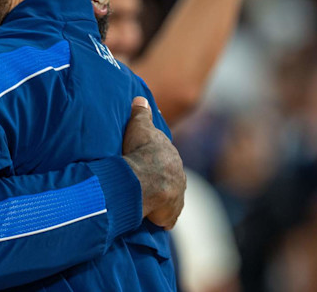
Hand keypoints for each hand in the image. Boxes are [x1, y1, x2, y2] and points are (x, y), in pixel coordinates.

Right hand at [122, 97, 185, 229]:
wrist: (141, 180)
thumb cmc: (138, 152)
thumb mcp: (138, 126)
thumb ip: (141, 113)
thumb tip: (140, 98)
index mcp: (172, 155)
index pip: (165, 157)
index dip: (154, 159)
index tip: (144, 161)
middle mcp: (179, 175)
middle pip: (169, 177)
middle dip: (159, 180)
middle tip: (142, 182)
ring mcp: (176, 196)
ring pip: (169, 197)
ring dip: (160, 199)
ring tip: (144, 200)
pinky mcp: (170, 213)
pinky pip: (166, 217)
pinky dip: (160, 217)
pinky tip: (150, 217)